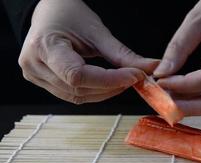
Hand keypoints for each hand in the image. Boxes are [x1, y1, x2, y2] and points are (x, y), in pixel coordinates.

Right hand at [19, 0, 157, 103]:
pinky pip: (72, 95)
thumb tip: (152, 68)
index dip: (109, 80)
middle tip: (134, 78)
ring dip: (105, 92)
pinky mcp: (41, 82)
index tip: (134, 76)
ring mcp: (34, 76)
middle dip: (111, 87)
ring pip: (77, 96)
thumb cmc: (69, 15)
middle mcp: (34, 65)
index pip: (78, 75)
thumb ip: (122, 55)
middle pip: (79, 89)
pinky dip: (94, 92)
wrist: (48, 12)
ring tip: (123, 80)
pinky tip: (107, 84)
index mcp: (44, 46)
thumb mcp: (97, 31)